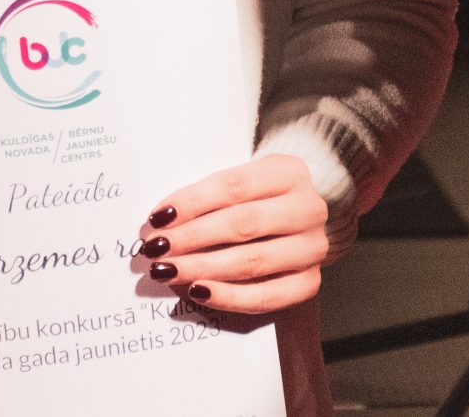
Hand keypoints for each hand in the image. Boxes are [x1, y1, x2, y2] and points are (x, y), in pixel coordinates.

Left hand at [136, 154, 327, 314]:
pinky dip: (229, 297)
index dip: (192, 202)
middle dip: (192, 238)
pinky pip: (267, 297)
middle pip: (243, 224)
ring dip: (203, 268)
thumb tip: (160, 222)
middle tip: (156, 249)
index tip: (157, 218)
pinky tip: (199, 291)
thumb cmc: (257, 198)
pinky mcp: (310, 283)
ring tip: (168, 271)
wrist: (299, 221)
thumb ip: (208, 197)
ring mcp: (313, 248)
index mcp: (289, 171)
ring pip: (253, 261)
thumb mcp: (242, 181)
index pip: (234, 186)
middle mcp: (308, 208)